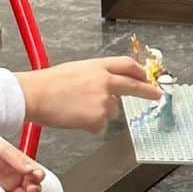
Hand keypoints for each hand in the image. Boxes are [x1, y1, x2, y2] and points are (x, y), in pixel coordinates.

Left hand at [0, 135, 43, 191]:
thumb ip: (17, 158)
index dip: (38, 175)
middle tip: (31, 190)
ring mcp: (8, 185)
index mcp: (20, 162)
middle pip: (33, 185)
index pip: (35, 171)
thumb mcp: (1, 148)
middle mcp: (16, 174)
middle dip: (36, 189)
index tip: (36, 177)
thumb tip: (30, 169)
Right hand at [16, 57, 159, 133]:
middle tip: (157, 95)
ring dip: (100, 114)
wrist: (35, 95)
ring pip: (112, 111)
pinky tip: (75, 118)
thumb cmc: (48, 84)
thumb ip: (95, 78)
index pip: (127, 65)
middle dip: (148, 91)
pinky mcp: (98, 117)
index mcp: (97, 67)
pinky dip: (90, 125)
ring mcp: (103, 100)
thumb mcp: (76, 71)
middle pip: (134, 86)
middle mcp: (105, 81)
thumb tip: (106, 89)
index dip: (140, 72)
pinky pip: (99, 125)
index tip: (147, 77)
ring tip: (77, 108)